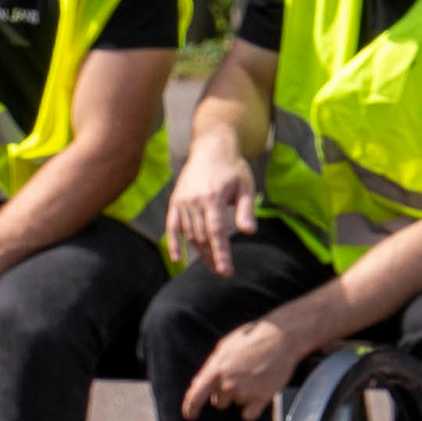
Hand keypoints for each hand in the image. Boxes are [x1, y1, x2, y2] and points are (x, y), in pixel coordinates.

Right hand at [166, 143, 260, 276]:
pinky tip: (178, 258)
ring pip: (190, 234)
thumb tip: (249, 232)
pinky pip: (172, 226)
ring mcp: (182, 202)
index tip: (226, 270)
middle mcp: (194, 201)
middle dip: (212, 257)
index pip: (216, 232)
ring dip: (200, 252)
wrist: (211, 148)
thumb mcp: (245, 186)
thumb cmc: (232, 168)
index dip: (221, 253)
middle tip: (223, 272)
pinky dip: (174, 243)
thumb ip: (246, 210)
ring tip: (213, 265)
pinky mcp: (175, 201)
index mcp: (212, 198)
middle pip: (202, 237)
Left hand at [180, 314, 306, 420]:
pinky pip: (249, 415)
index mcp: (216, 368)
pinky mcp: (262, 398)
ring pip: (236, 405)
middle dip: (225, 394)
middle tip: (240, 377)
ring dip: (242, 396)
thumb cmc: (251, 339)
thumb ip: (211, 367)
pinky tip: (259, 393)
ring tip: (254, 377)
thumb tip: (197, 385)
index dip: (190, 408)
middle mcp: (228, 383)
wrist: (281, 337)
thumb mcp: (225, 348)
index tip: (190, 415)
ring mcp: (245, 391)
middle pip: (219, 402)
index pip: (196, 395)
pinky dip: (252, 409)